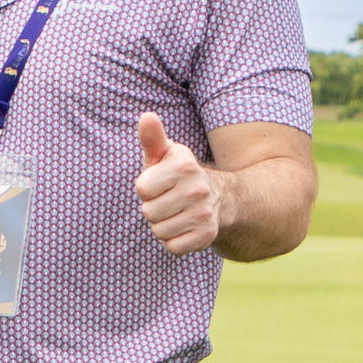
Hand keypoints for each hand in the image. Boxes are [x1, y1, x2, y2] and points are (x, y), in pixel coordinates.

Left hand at [133, 111, 226, 255]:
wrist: (220, 197)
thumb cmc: (178, 174)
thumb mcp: (165, 154)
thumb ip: (152, 138)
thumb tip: (146, 116)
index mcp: (185, 166)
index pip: (142, 189)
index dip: (146, 188)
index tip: (160, 183)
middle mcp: (198, 189)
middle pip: (149, 212)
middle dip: (153, 208)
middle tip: (169, 200)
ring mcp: (205, 214)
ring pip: (159, 231)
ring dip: (162, 225)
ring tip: (176, 213)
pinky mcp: (207, 236)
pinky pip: (172, 247)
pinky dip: (173, 240)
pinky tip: (184, 227)